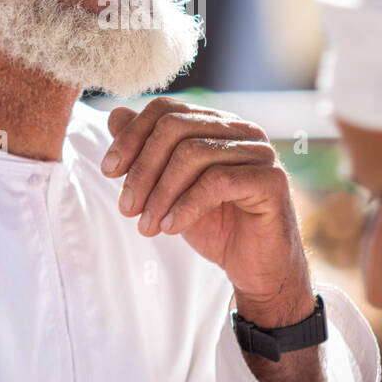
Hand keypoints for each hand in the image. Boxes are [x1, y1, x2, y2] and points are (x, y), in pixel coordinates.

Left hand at [102, 98, 313, 326]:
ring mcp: (260, 152)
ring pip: (194, 154)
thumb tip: (115, 115)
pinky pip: (218, 182)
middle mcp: (241, 130)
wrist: (257, 270)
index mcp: (217, 124)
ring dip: (161, 194)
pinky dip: (186, 206)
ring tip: (146, 226)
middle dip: (142, 169)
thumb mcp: (170, 189)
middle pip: (176, 128)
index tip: (108, 172)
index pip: (166, 110)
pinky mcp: (272, 180)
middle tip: (125, 208)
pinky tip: (170, 229)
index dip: (131, 137)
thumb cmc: (215, 226)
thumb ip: (146, 153)